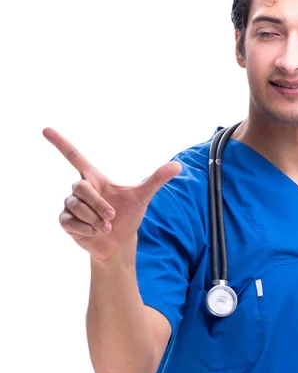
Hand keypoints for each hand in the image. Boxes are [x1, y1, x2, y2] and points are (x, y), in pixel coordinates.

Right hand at [43, 127, 181, 260]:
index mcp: (94, 178)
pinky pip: (71, 221)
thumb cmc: (128, 216)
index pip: (74, 156)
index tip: (45, 129)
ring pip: (76, 206)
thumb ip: (157, 179)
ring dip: (94, 219)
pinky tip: (94, 232)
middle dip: (97, 204)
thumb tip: (178, 165)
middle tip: (112, 216)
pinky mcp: (66, 221)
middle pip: (80, 187)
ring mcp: (70, 205)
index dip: (60, 143)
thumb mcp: (142, 197)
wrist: (119, 243)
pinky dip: (86, 228)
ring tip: (106, 226)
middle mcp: (79, 188)